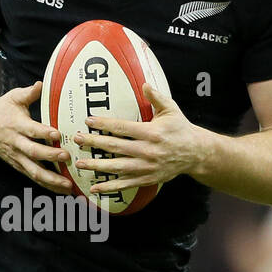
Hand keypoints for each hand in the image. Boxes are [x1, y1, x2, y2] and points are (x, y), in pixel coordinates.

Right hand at [0, 81, 72, 194]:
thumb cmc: (1, 110)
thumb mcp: (13, 97)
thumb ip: (28, 93)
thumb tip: (41, 85)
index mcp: (16, 125)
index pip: (31, 130)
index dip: (43, 133)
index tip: (57, 134)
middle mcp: (16, 144)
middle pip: (33, 153)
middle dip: (50, 157)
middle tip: (67, 157)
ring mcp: (17, 158)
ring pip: (33, 171)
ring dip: (51, 179)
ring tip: (68, 185)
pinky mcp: (18, 166)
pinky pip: (34, 177)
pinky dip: (48, 185)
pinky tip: (63, 189)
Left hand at [72, 83, 207, 197]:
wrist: (196, 153)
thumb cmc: (180, 129)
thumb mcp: (171, 110)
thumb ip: (156, 97)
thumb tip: (144, 84)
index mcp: (151, 133)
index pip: (122, 128)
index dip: (104, 124)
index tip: (88, 121)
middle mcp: (147, 151)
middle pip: (115, 147)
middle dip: (94, 143)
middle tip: (76, 140)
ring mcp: (146, 167)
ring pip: (117, 167)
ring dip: (97, 166)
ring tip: (79, 163)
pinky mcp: (147, 179)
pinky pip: (125, 184)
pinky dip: (109, 187)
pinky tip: (94, 187)